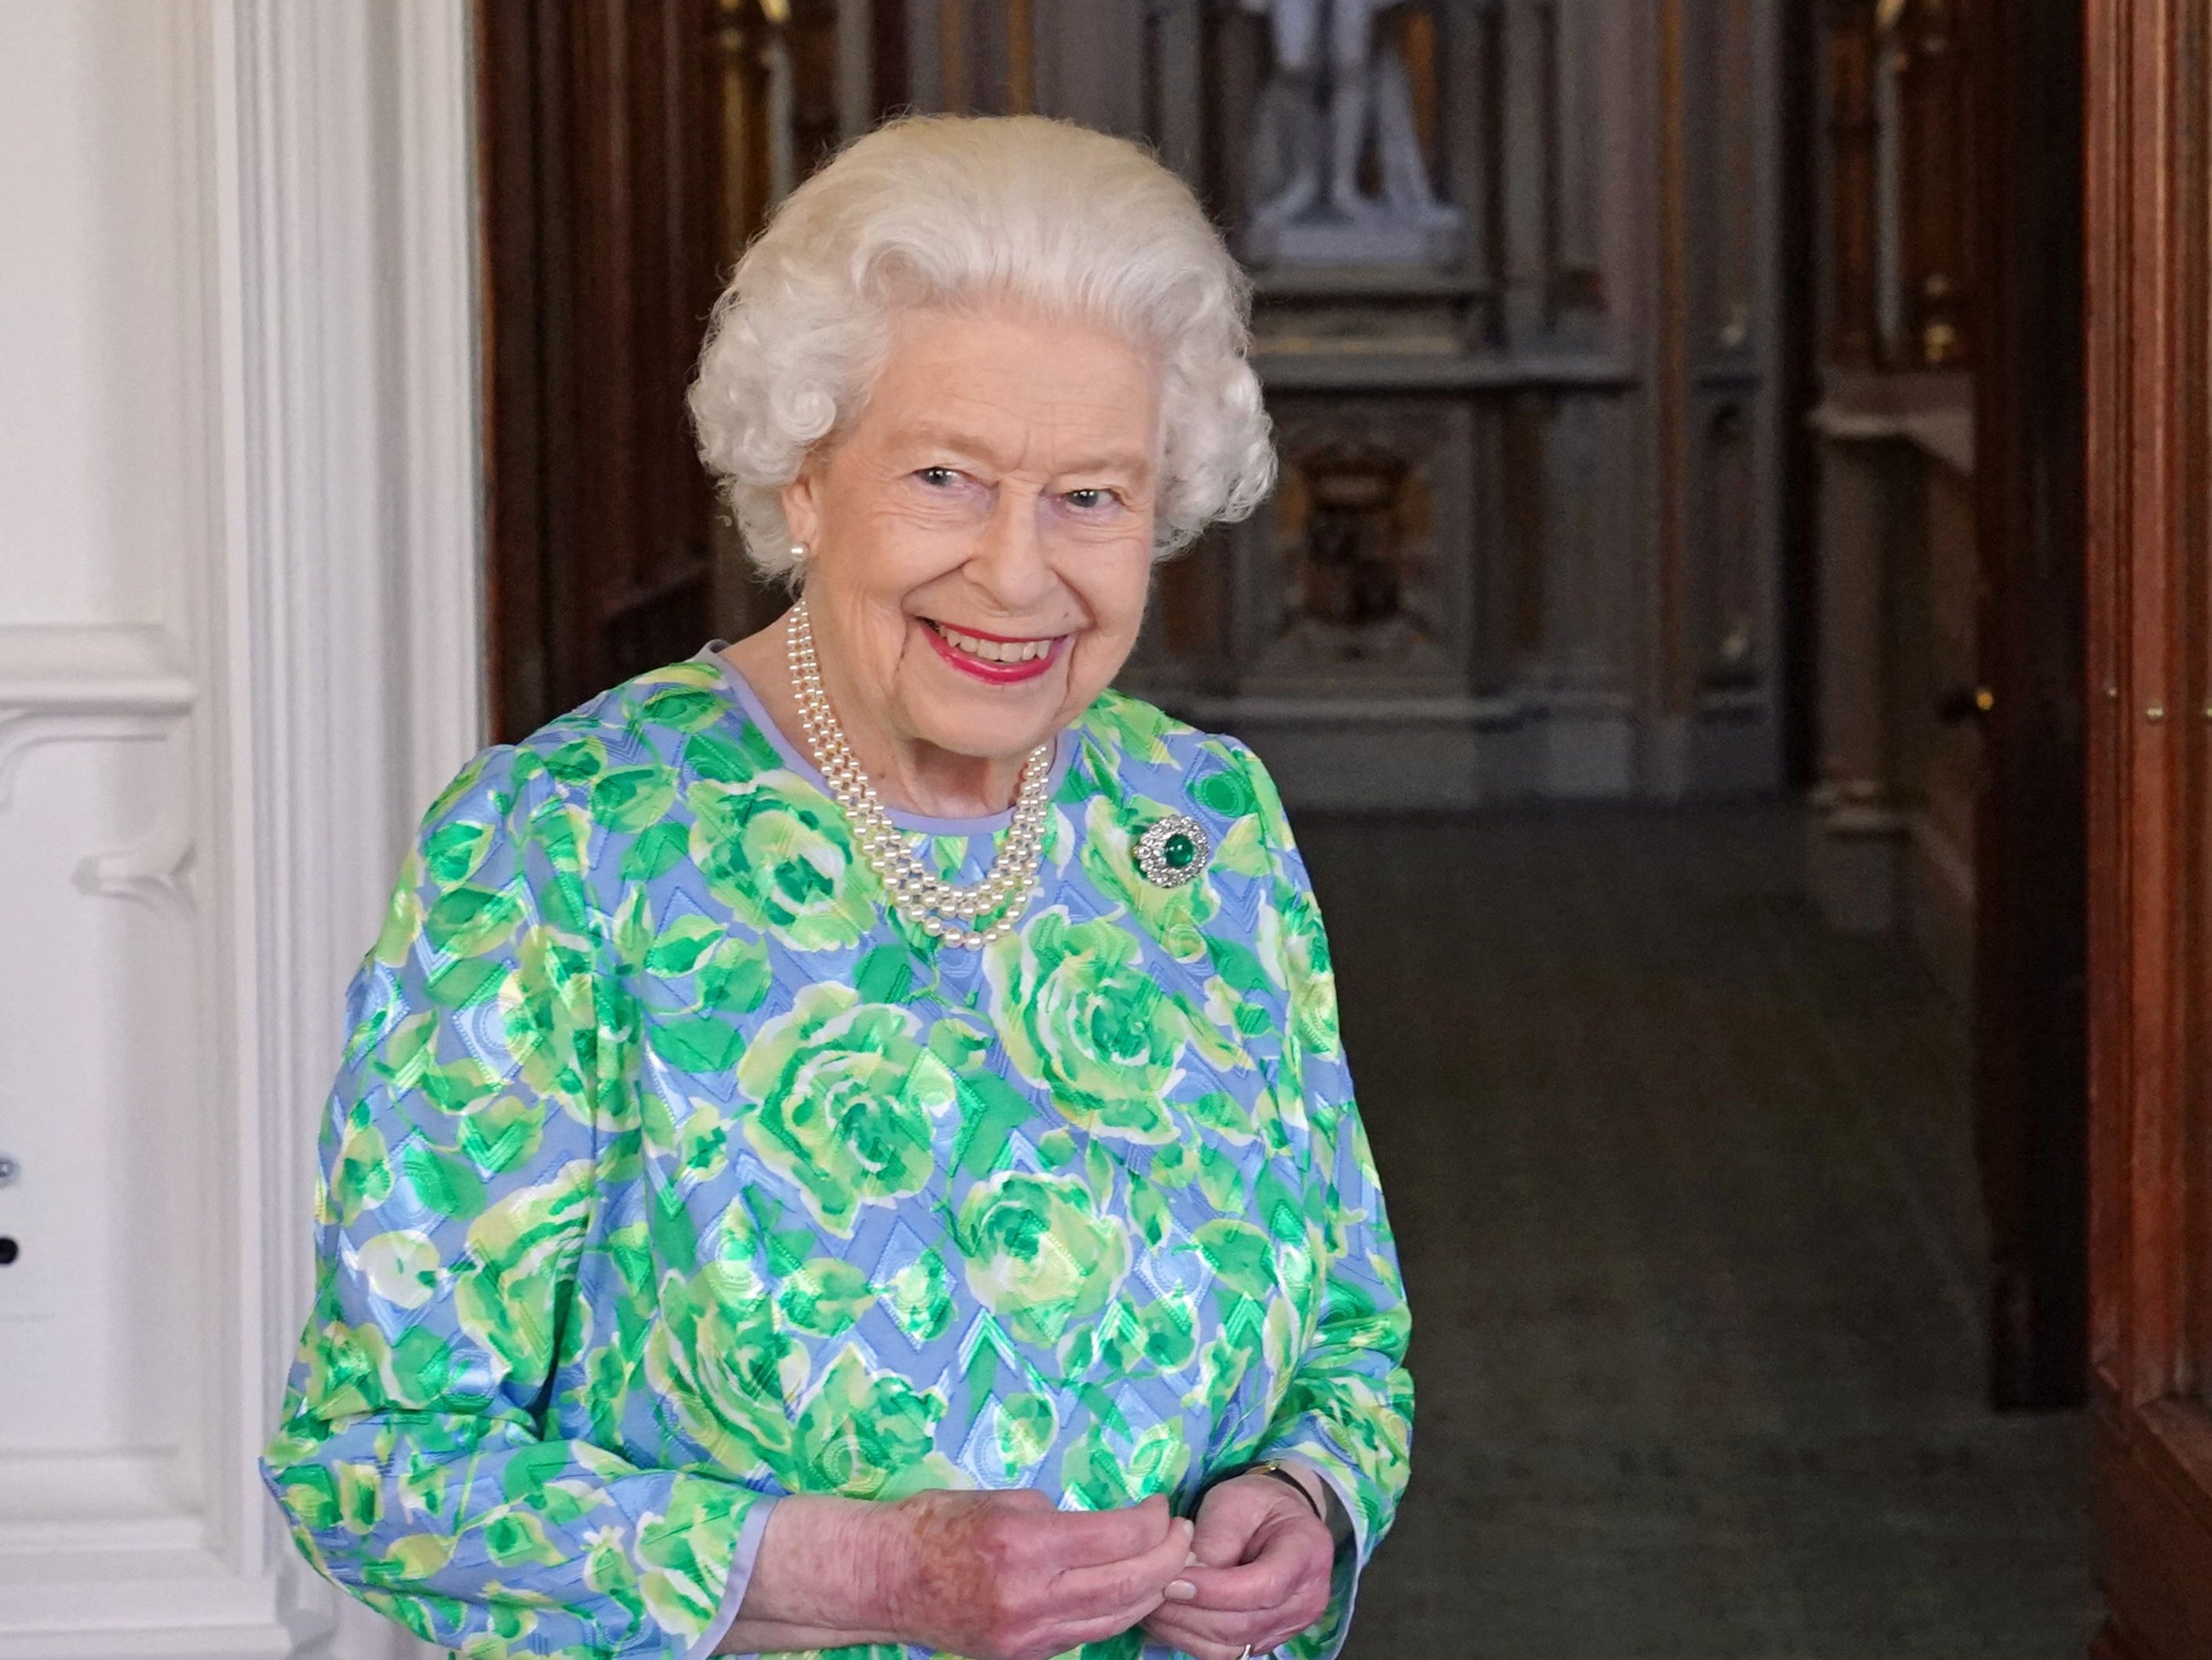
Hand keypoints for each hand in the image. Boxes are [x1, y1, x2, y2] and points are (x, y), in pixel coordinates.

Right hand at [883, 1489, 1195, 1659]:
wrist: (887, 1579)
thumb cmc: (939, 1523)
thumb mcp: (1003, 1499)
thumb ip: (1059, 1517)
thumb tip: (1106, 1529)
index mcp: (1026, 1544)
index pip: (1117, 1537)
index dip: (1152, 1521)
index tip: (1161, 1506)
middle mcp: (1031, 1596)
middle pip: (1128, 1585)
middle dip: (1167, 1558)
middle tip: (1182, 1535)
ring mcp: (1028, 1636)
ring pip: (1114, 1618)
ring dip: (1150, 1592)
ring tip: (1167, 1565)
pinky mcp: (1023, 1656)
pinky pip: (1084, 1635)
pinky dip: (1114, 1613)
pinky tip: (1127, 1592)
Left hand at [1141, 1472, 1335, 1659]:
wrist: (1276, 1517)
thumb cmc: (1255, 1502)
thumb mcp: (1235, 1502)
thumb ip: (1215, 1540)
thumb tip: (1185, 1579)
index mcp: (1307, 1553)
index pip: (1264, 1587)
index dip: (1216, 1591)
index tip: (1173, 1582)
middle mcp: (1306, 1600)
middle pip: (1244, 1624)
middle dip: (1191, 1613)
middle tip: (1150, 1593)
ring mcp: (1288, 1626)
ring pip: (1231, 1645)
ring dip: (1185, 1630)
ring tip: (1152, 1605)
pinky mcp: (1265, 1640)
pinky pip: (1226, 1652)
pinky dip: (1191, 1639)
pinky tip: (1167, 1618)